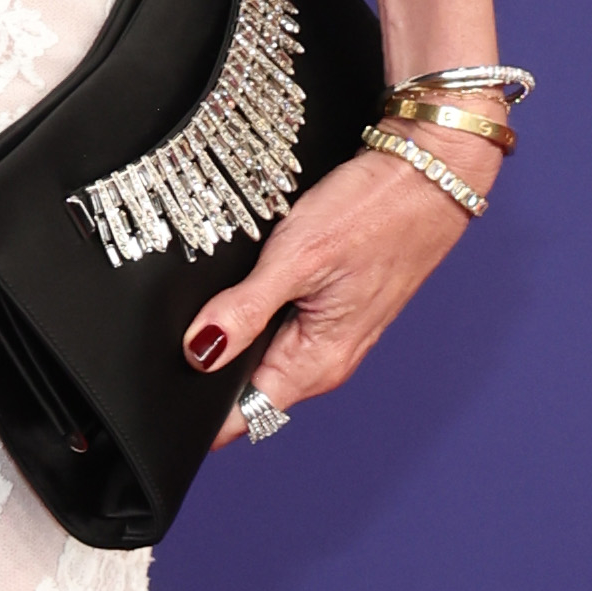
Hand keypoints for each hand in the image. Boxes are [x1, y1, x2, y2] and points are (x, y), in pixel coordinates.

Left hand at [185, 129, 489, 440]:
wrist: (428, 174)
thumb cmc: (377, 212)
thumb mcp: (298, 258)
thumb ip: (244, 310)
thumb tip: (199, 352)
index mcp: (318, 362)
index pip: (245, 416)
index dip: (200, 414)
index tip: (164, 398)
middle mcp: (325, 357)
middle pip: (247, 387)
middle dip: (207, 370)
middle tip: (171, 339)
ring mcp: (330, 332)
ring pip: (261, 353)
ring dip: (231, 335)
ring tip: (207, 304)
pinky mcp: (331, 305)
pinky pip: (280, 325)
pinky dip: (253, 311)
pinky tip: (242, 285)